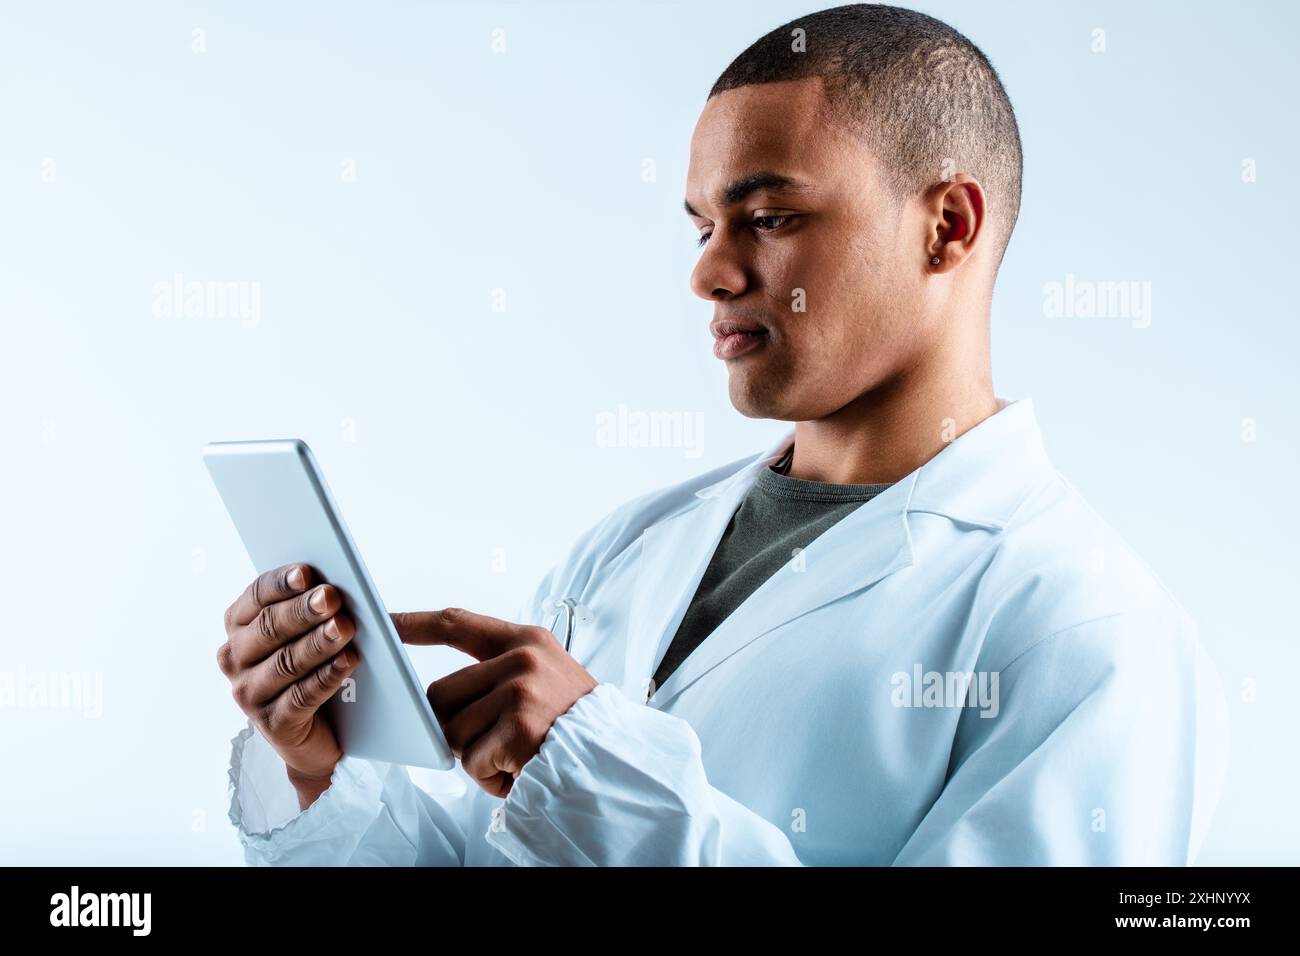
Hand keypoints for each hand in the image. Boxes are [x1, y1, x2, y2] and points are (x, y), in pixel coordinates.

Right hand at [218, 563, 359, 803]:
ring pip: (286, 663)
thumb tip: (335, 587)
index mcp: (240, 627)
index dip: (281, 584)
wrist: (321, 731)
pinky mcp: (273, 724)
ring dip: (318, 643)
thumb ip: (314, 608)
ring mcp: (250, 694)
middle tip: (332, 597)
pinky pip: (301, 697)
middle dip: (303, 611)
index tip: (306, 572)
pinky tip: (348, 662)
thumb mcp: (309, 633)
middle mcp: (236, 659)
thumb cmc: (314, 667)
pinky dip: (327, 677)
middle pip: (269, 628)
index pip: (257, 597)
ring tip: (345, 628)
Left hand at [390, 608, 598, 797]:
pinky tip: (522, 769)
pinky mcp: (520, 729)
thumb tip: (434, 702)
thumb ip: (495, 675)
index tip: (383, 622)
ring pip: (452, 734)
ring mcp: (521, 692)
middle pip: (439, 695)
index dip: (415, 623)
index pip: (456, 623)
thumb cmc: (575, 726)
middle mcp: (522, 658)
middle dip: (454, 727)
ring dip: (478, 757)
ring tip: (518, 755)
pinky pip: (473, 762)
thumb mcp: (545, 678)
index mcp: (526, 640)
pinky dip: (492, 778)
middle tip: (495, 740)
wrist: (617, 760)